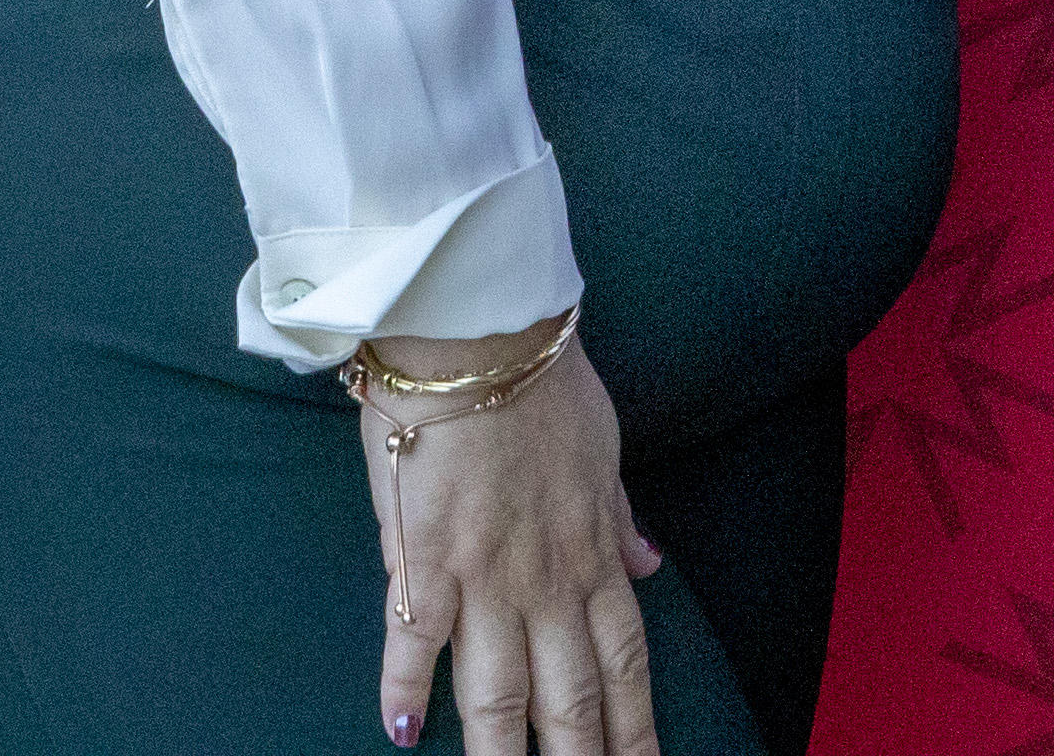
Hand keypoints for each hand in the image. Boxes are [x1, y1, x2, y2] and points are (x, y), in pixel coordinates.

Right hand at [364, 329, 663, 755]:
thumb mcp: (605, 450)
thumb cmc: (543, 382)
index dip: (633, 727)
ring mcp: (483, 576)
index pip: (624, 663)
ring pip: (498, 691)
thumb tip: (652, 562)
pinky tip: (401, 734)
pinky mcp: (421, 557)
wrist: (479, 337)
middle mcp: (545, 581)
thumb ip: (621, 516)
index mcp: (592, 555)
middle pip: (569, 698)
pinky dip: (406, 691)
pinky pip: (413, 639)